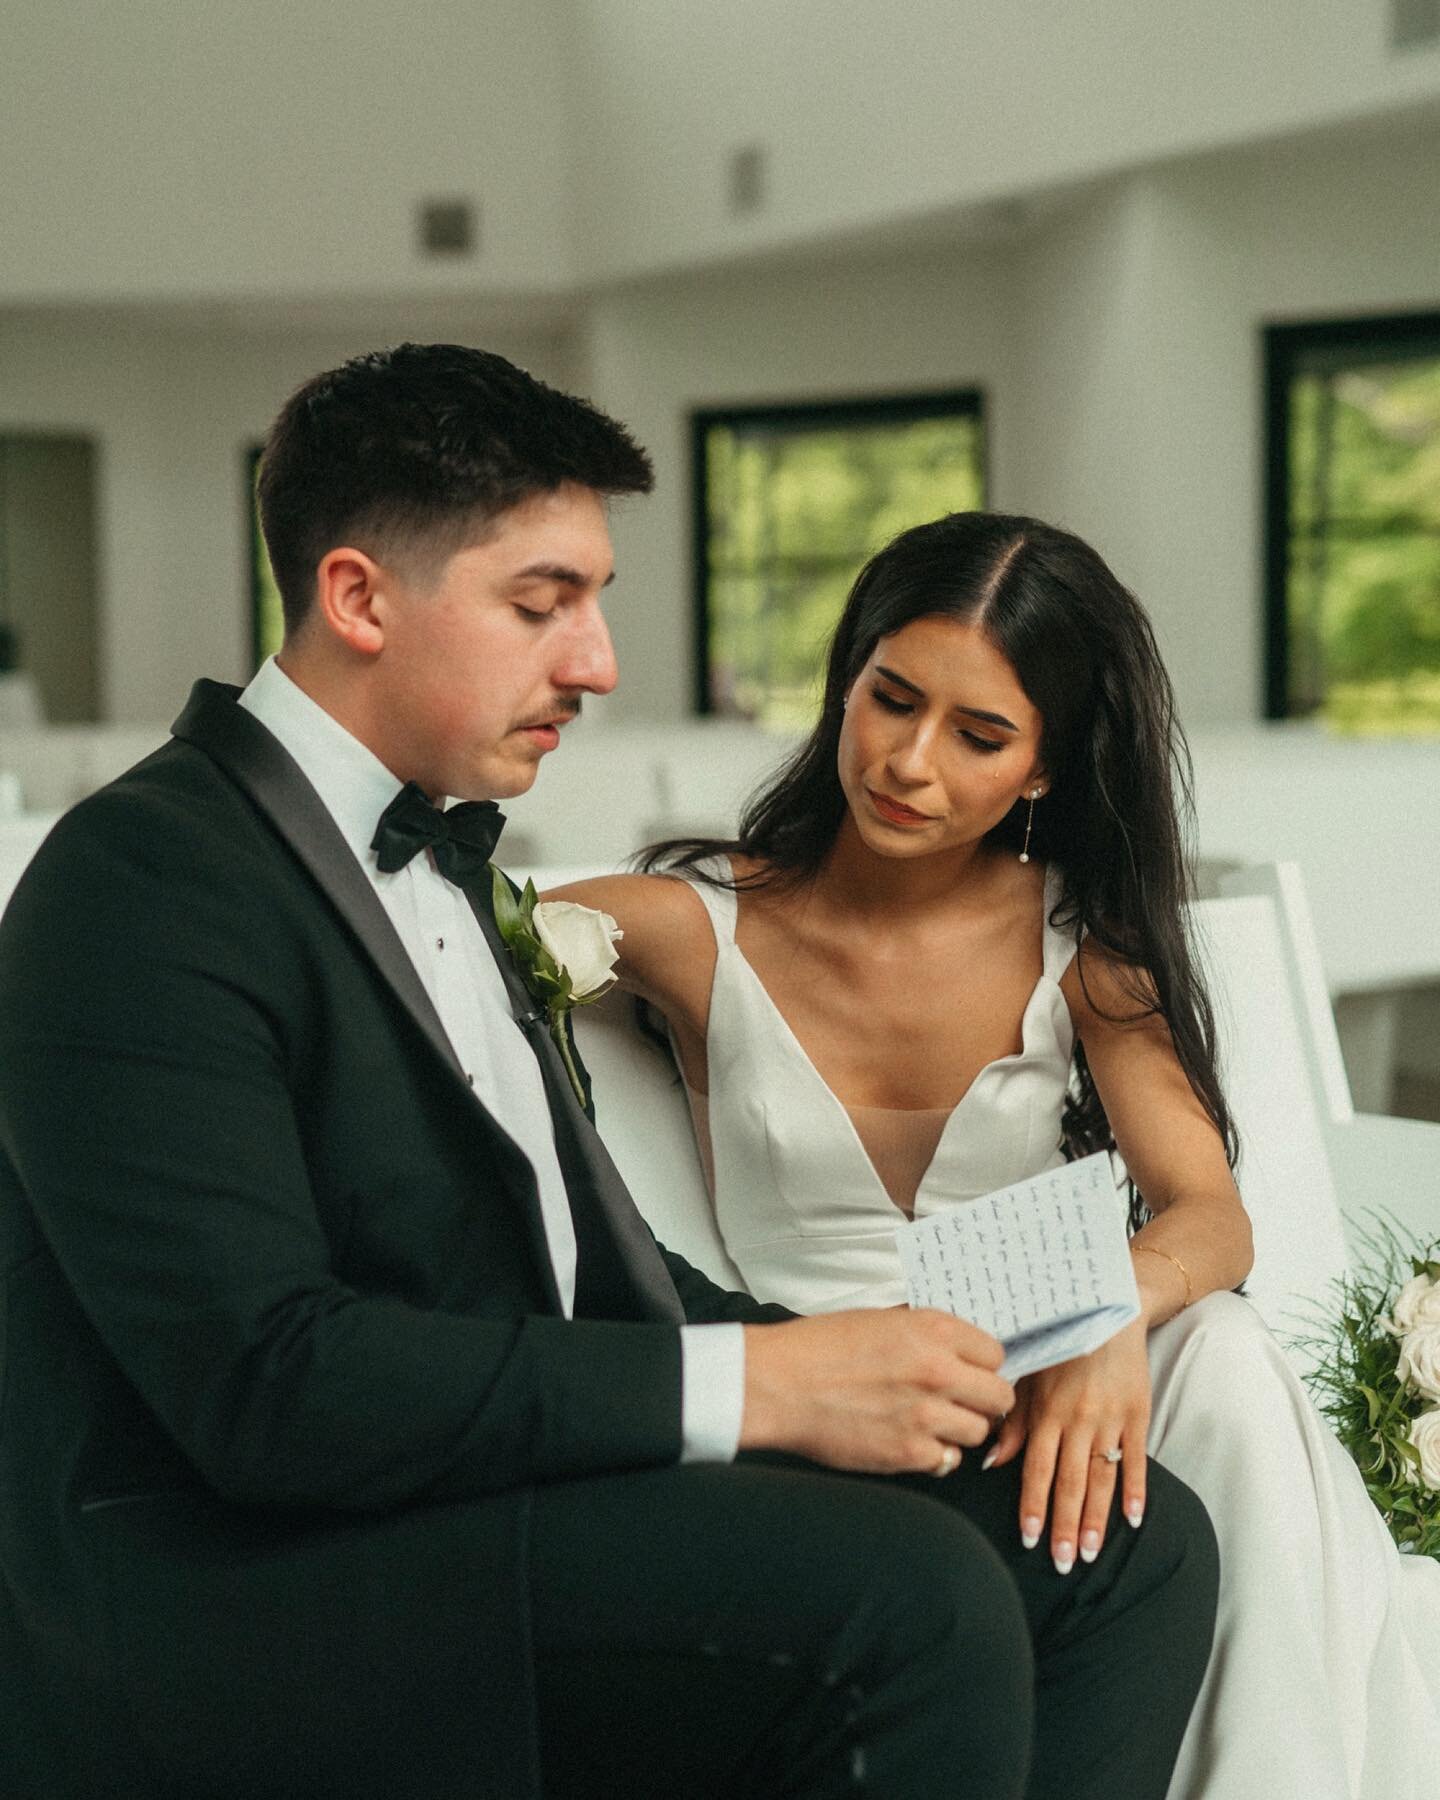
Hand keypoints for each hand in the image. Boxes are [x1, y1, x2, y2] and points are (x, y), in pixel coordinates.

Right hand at [741, 1309, 1014, 1475]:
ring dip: (959, 1429)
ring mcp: (927, 1415)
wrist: (780, 1383)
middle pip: (999, 1397)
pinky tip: (912, 1441)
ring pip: (979, 1432)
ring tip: (930, 1422)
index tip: (971, 1373)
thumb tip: (955, 1349)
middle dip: (983, 1401)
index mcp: (932, 1330)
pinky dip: (935, 1455)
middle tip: (961, 1402)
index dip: (983, 1365)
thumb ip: (924, 1335)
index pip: (996, 1354)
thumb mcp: (881, 1320)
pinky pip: (948, 1461)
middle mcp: (938, 1371)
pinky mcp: (910, 1453)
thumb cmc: (820, 1348)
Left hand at [982, 1319, 1150, 1572]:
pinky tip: (1135, 1518)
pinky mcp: (1138, 1413)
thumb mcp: (1029, 1377)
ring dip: (1098, 1519)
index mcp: (1048, 1411)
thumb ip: (1013, 1423)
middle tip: (1063, 1563)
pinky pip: (1137, 1457)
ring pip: (1102, 1476)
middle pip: (1071, 1482)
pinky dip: (1137, 1489)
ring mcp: (1111, 1418)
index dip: (1033, 1504)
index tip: (1029, 1538)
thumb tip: (992, 1463)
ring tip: (1093, 1553)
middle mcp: (1078, 1419)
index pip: (1038, 1468)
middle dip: (1065, 1526)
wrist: (1108, 1309)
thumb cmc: (1061, 1346)